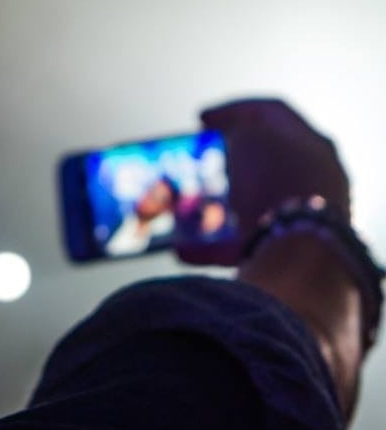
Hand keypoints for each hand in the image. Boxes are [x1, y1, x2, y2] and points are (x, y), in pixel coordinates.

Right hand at [176, 99, 350, 265]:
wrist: (297, 250)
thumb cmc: (274, 182)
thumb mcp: (249, 139)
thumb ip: (238, 130)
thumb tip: (232, 141)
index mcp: (312, 143)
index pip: (272, 113)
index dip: (232, 109)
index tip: (200, 119)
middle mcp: (313, 179)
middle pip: (263, 162)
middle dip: (226, 161)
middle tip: (199, 160)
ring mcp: (300, 217)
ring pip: (250, 206)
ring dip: (216, 205)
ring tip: (186, 205)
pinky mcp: (285, 253)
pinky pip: (241, 245)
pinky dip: (210, 246)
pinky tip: (182, 248)